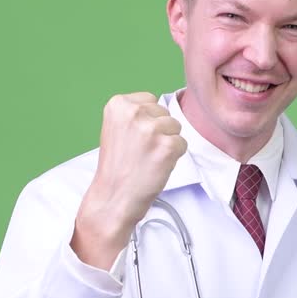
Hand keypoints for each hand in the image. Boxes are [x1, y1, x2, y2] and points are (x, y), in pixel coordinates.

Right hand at [71, 93, 186, 268]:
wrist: (114, 197)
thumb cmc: (117, 167)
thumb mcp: (116, 128)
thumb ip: (135, 114)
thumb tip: (159, 108)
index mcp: (118, 104)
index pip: (150, 100)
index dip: (148, 121)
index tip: (135, 137)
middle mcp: (134, 113)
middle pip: (165, 113)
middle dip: (159, 131)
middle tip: (141, 151)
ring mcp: (151, 129)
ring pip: (176, 128)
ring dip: (167, 143)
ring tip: (148, 158)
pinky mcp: (167, 147)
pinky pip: (183, 144)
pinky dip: (174, 157)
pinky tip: (156, 165)